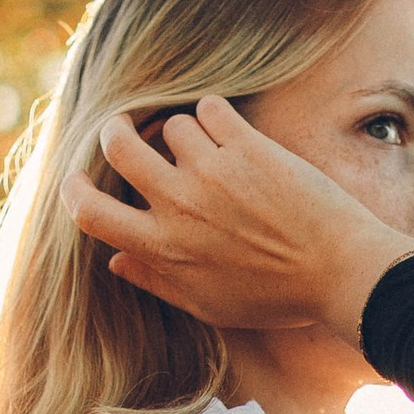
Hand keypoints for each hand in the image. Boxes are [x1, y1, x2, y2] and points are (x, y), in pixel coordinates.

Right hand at [63, 97, 413, 345]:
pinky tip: (228, 129)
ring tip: (203, 145)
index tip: (78, 181)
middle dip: (116, 132)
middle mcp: (180, 205)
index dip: (73, 191)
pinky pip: (209, 108)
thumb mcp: (209, 305)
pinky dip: (213, 114)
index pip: (90, 212)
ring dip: (180, 131)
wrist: (340, 271)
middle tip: (126, 130)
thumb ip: (157, 282)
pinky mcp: (248, 146)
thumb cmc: (276, 297)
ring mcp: (214, 171)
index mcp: (164, 248)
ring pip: (169, 124)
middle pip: (118, 147)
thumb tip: (115, 261)